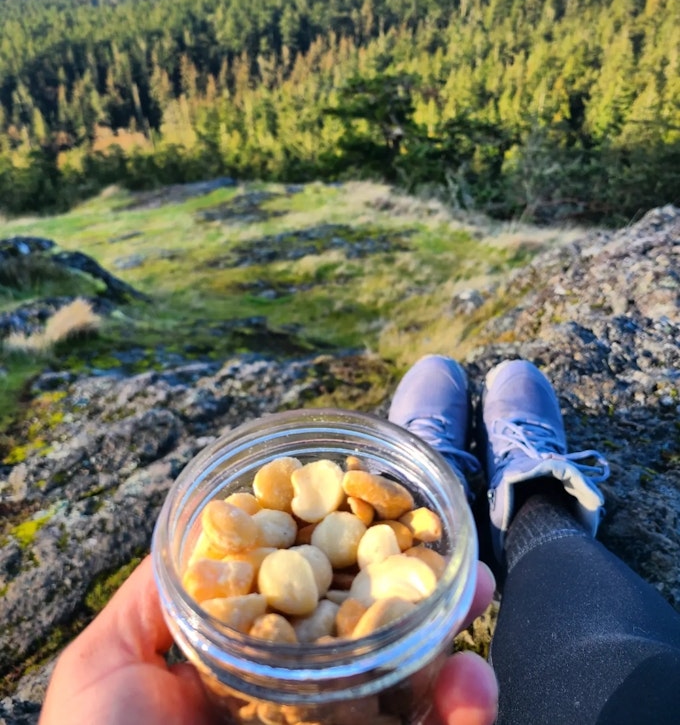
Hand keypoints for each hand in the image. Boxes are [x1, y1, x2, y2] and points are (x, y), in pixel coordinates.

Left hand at [40, 556, 496, 724]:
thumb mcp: (104, 667)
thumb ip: (153, 598)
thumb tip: (197, 528)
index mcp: (251, 675)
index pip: (318, 611)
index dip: (360, 567)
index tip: (397, 528)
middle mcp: (300, 709)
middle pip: (378, 650)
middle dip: (430, 608)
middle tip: (469, 574)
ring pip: (415, 702)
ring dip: (458, 667)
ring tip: (474, 649)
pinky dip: (462, 718)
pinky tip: (473, 696)